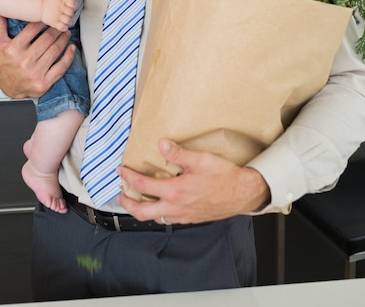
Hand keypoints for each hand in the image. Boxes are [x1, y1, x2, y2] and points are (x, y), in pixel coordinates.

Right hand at [0, 9, 74, 98]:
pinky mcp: (44, 83)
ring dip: (63, 39)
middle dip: (56, 29)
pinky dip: (69, 56)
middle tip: (61, 24)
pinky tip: (71, 48)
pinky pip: (61, 67)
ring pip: (55, 51)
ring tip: (66, 33)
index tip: (49, 17)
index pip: (32, 30)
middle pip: (46, 39)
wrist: (8, 87)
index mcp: (13, 50)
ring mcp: (35, 73)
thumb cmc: (4, 64)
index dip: (43, 21)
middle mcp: (23, 61)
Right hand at [41, 0, 75, 30]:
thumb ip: (66, 0)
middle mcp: (60, 8)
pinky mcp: (54, 23)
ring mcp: (57, 16)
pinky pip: (63, 27)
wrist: (39, 6)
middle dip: (70, 14)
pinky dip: (64, 27)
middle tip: (66, 14)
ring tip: (64, 20)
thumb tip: (74, 5)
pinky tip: (62, 25)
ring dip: (68, 21)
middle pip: (71, 13)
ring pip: (68, 21)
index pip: (73, 4)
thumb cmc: (49, 2)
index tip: (70, 8)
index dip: (73, 6)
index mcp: (62, 0)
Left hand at [117, 139, 270, 224]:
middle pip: (142, 212)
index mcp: (175, 192)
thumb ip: (178, 153)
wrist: (243, 193)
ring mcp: (183, 216)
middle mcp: (176, 208)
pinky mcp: (191, 218)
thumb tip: (161, 145)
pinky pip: (168, 219)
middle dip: (128, 203)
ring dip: (143, 209)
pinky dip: (158, 213)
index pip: (143, 186)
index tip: (122, 170)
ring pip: (155, 218)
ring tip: (138, 199)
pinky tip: (161, 204)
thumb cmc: (224, 177)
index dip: (129, 177)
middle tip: (121, 194)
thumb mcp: (200, 160)